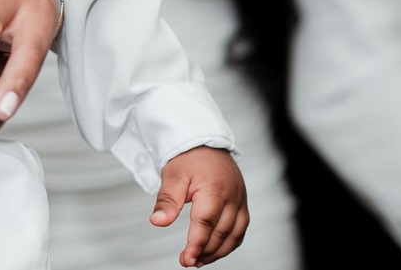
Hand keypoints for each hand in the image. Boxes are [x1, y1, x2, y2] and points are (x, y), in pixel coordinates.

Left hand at [151, 146, 248, 266]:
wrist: (206, 143)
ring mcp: (240, 201)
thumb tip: (158, 222)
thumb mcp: (173, 175)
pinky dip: (229, 243)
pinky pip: (240, 229)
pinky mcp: (242, 204)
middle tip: (188, 261)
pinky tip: (215, 250)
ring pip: (234, 235)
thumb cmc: (189, 158)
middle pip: (221, 233)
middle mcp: (232, 197)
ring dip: (218, 251)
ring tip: (199, 260)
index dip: (196, 244)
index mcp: (214, 190)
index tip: (186, 259)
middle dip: (205, 251)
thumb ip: (167, 200)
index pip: (206, 224)